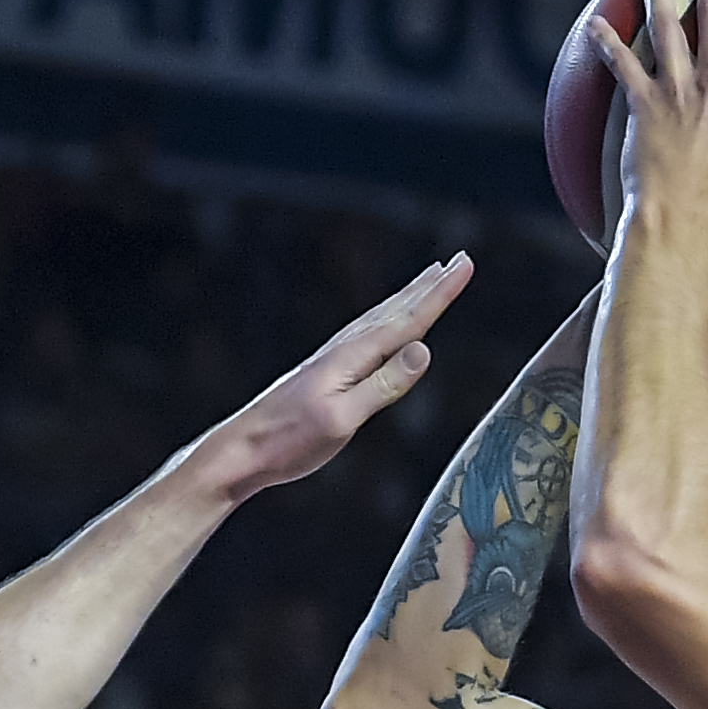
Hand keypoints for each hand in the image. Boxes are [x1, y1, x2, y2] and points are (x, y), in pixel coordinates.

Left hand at [212, 253, 473, 495]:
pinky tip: (386, 321)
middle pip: (398, 309)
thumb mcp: (343, 419)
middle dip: (431, 286)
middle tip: (459, 260)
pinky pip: (367, 332)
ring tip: (431, 277)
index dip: (440, 294)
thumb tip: (423, 350)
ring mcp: (334, 357)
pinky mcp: (326, 370)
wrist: (243, 448)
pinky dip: (387, 318)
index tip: (465, 266)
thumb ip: (383, 385)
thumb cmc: (289, 440)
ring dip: (409, 296)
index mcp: (354, 357)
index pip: (409, 320)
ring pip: (382, 317)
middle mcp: (345, 349)